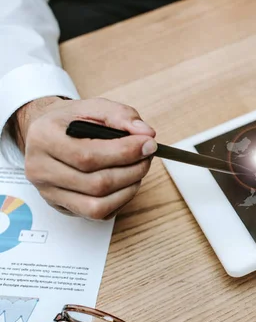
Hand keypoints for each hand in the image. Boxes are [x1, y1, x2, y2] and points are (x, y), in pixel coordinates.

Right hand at [11, 97, 156, 219]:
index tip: (149, 144)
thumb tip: (147, 134)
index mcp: (45, 138)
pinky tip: (126, 183)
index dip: (125, 152)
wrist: (47, 134)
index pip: (87, 155)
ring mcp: (48, 192)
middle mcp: (41, 168)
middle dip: (132, 170)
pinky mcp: (61, 206)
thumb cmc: (71, 121)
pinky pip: (97, 214)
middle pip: (96, 183)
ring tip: (138, 168)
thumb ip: (122, 116)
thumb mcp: (95, 107)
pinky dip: (120, 200)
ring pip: (97, 205)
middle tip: (147, 156)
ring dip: (129, 188)